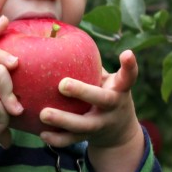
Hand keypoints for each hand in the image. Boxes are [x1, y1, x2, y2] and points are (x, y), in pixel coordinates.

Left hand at [37, 49, 144, 171]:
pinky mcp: (90, 138)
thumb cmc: (104, 92)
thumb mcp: (104, 79)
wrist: (119, 132)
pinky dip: (58, 139)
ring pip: (84, 125)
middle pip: (102, 100)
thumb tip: (56, 30)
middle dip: (83, 92)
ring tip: (43, 114)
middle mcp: (113, 107)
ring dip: (63, 120)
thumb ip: (89, 63)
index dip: (130, 66)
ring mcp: (102, 124)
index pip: (128, 77)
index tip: (127, 53)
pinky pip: (72, 140)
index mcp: (119, 89)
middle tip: (62, 84)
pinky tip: (42, 134)